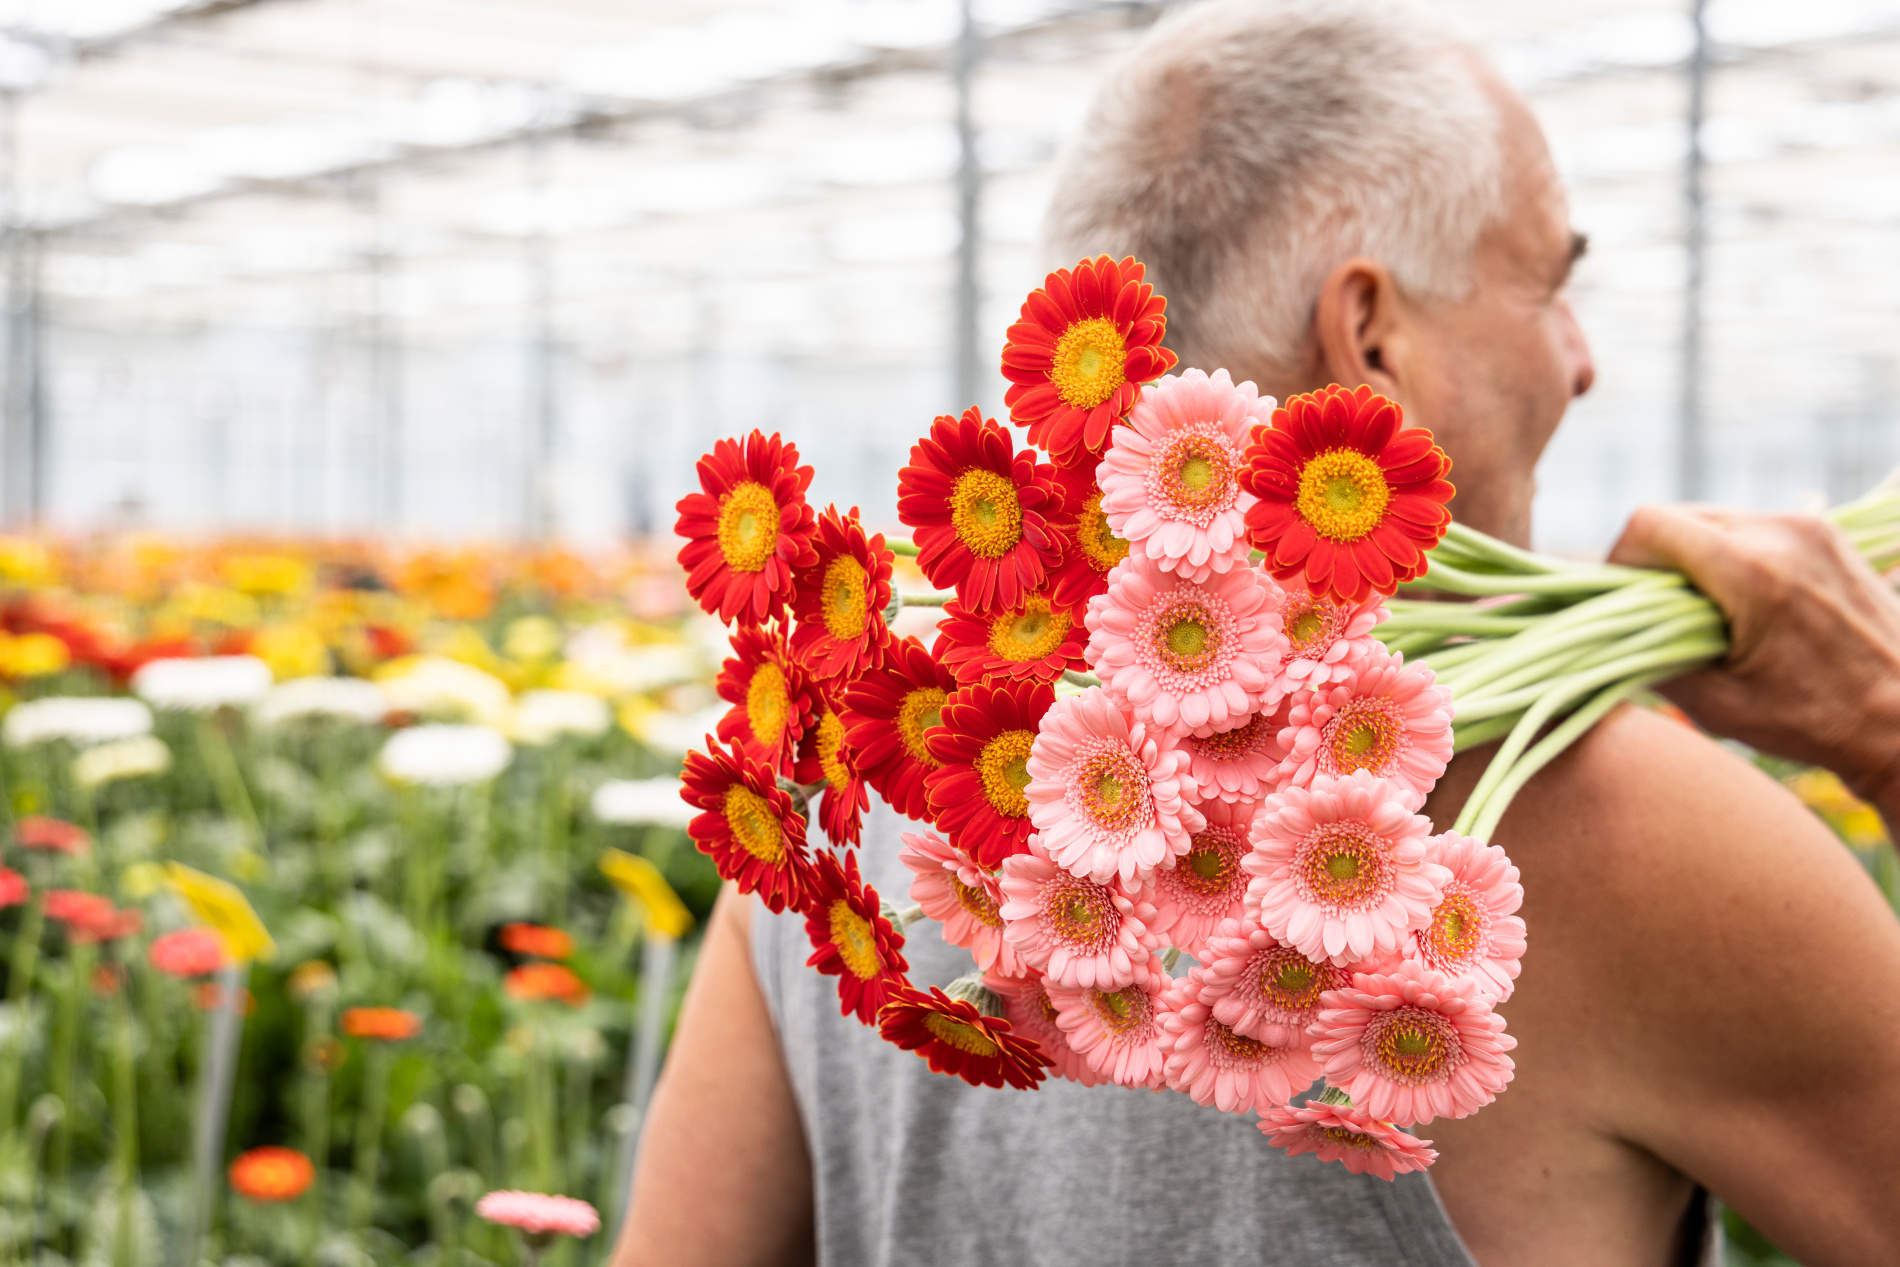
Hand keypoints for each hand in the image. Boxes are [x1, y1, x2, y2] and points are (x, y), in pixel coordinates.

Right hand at [1609, 505, 1899, 809]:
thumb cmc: (1813, 722)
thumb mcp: (1714, 704)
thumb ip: (1648, 658)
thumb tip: (1603, 635)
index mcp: (1752, 571)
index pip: (1648, 524)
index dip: (1620, 561)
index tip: (1621, 603)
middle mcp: (1783, 532)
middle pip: (1678, 517)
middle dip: (1655, 563)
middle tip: (1659, 618)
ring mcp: (1811, 526)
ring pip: (1713, 518)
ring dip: (1693, 559)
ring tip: (1707, 615)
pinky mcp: (1828, 531)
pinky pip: (1751, 527)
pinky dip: (1730, 557)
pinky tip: (1744, 604)